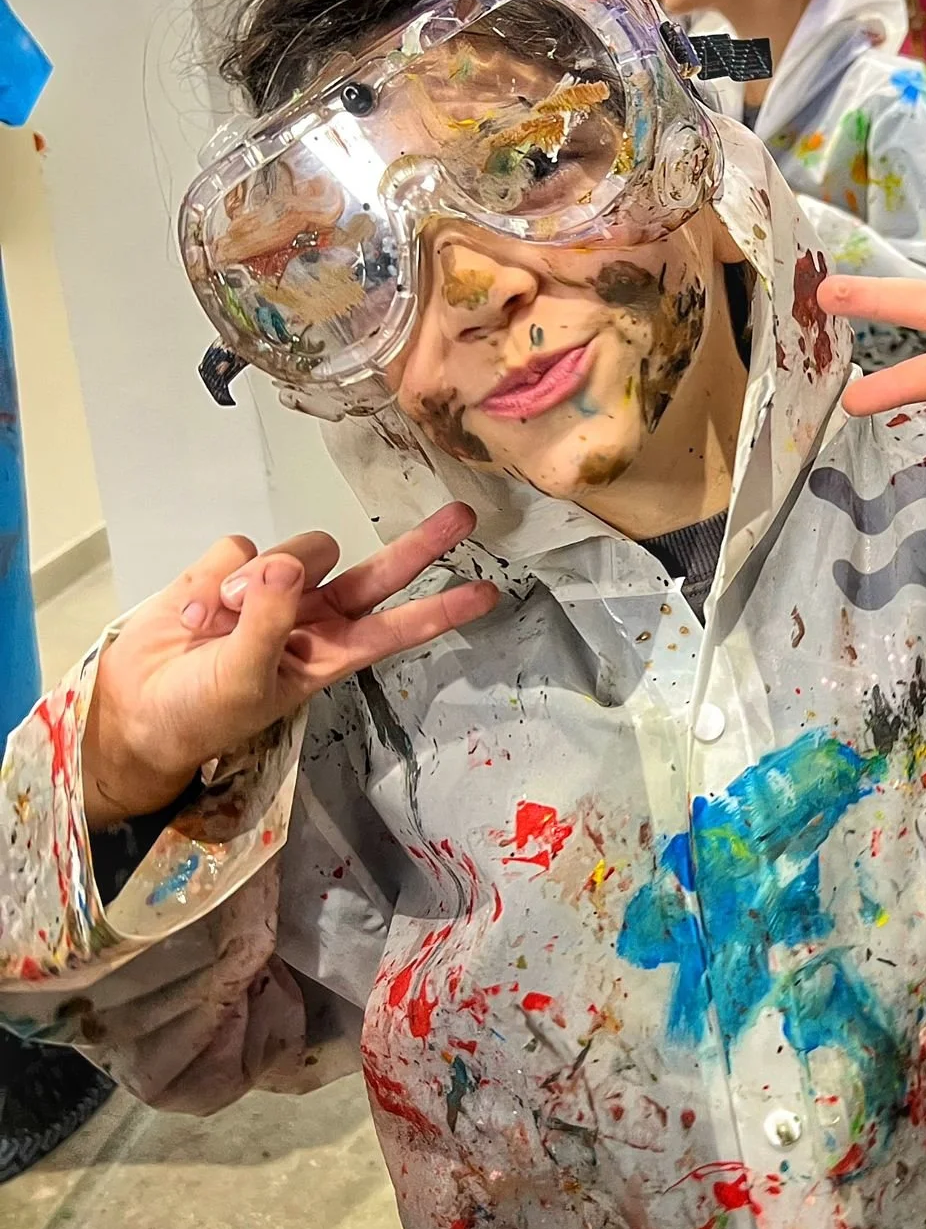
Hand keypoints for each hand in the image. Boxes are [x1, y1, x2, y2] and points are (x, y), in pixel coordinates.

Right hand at [82, 503, 496, 827]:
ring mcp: (273, 589)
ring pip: (299, 550)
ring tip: (215, 626)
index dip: (441, 611)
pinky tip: (193, 614)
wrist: (135, 706)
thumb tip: (286, 565)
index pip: (396, 628)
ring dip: (257, 581)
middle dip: (419, 545)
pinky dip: (212, 580)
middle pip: (376, 572)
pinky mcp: (229, 570)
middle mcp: (312, 616)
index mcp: (328, 654)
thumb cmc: (200, 712)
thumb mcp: (244, 682)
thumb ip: (269, 623)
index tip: (488, 594)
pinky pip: (238, 548)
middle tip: (463, 515)